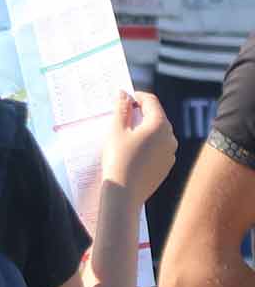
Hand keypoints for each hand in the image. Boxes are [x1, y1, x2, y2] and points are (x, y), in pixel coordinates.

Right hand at [100, 90, 176, 205]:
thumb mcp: (116, 130)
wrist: (124, 193)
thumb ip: (121, 109)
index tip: (123, 99)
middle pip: (156, 116)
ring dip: (143, 130)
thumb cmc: (118, 159)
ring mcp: (171, 152)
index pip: (151, 101)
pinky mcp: (167, 165)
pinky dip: (147, 145)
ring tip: (124, 137)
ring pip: (157, 133)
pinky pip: (158, 148)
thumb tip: (123, 94)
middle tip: (121, 117)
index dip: (136, 96)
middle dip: (139, 113)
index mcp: (159, 124)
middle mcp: (170, 137)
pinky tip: (131, 152)